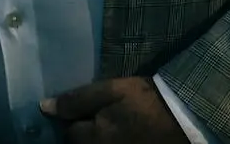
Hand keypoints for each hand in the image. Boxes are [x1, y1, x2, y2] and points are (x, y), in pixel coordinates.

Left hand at [40, 77, 184, 142]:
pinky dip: (108, 142)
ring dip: (96, 137)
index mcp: (95, 137)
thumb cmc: (146, 100)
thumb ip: (77, 100)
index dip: (74, 119)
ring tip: (111, 125)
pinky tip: (120, 133)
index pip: (69, 133)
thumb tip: (44, 107)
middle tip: (99, 117)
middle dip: (83, 133)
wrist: (185, 118)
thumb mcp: (112, 90)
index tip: (86, 109)